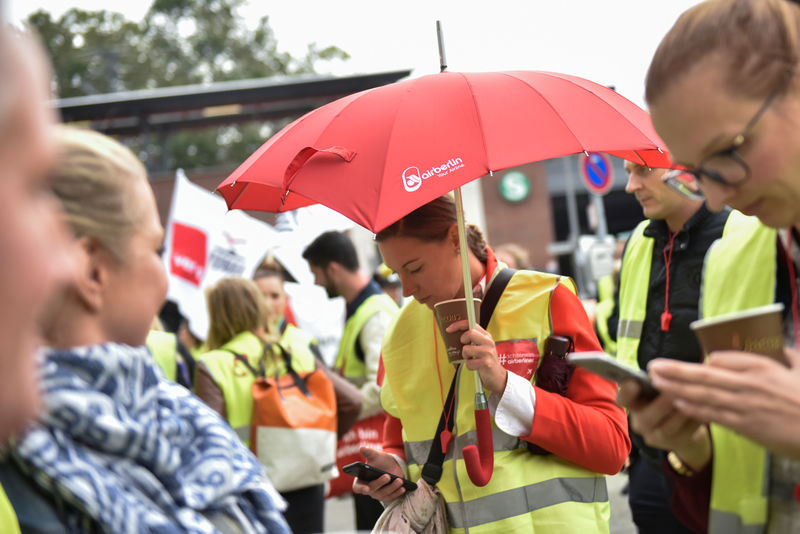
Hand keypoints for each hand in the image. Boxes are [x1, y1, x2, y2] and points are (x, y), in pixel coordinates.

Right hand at [351, 447, 406, 502]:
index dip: (361, 488)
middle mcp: (367, 489)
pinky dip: (397, 493)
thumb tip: (361, 448)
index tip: (367, 488)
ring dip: (392, 487)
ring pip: (383, 493)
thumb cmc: (380, 461)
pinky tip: (402, 488)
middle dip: (380, 483)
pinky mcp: (386, 496)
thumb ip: (368, 452)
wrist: (391, 465)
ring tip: (399, 480)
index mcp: (361, 480)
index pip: (357, 487)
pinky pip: (391, 496)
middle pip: (372, 489)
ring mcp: (377, 494)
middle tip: (387, 476)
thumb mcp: (375, 455)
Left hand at [446, 320, 507, 394]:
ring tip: (472, 359)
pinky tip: (476, 366)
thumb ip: (472, 339)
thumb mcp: (481, 346)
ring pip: (466, 349)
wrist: (497, 376)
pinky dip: (469, 366)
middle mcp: (488, 342)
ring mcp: (488, 352)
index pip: (471, 324)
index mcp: (486, 336)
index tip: (449, 329)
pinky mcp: (486, 363)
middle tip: (465, 347)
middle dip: (463, 340)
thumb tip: (454, 334)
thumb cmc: (485, 360)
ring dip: (465, 356)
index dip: (458, 325)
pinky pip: (468, 363)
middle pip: (470, 333)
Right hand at [617, 379, 710, 470]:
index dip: (626, 392)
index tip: (634, 382)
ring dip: (683, 411)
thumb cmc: (668, 398)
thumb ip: (657, 380)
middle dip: (662, 402)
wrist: (683, 426)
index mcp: (633, 404)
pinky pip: (687, 432)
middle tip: (675, 389)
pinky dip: (698, 418)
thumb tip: (656, 369)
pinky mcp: (676, 444)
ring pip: (669, 427)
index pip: (622, 399)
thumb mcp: (659, 388)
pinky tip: (706, 406)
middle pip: (646, 417)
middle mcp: (640, 423)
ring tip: (696, 397)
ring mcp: (657, 437)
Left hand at [649, 348, 799, 458]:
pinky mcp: (747, 427)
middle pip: (705, 374)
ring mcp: (746, 405)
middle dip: (676, 371)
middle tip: (652, 367)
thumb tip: (778, 345)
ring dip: (677, 388)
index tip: (686, 363)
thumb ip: (787, 355)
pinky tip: (677, 404)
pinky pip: (715, 415)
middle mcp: (749, 383)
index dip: (702, 362)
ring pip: (704, 394)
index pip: (723, 359)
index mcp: (762, 367)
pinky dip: (694, 409)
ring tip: (656, 382)